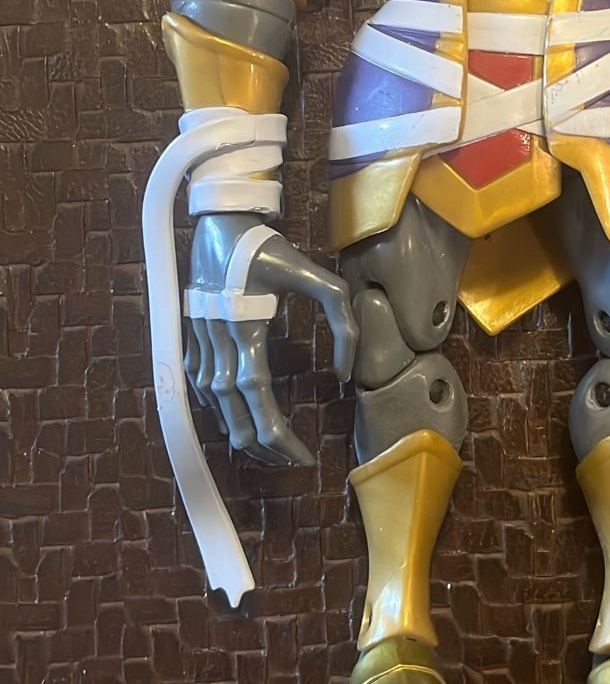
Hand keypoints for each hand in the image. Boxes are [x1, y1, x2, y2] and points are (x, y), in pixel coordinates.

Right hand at [183, 213, 357, 464]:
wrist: (219, 223)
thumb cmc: (268, 249)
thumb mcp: (316, 276)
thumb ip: (341, 321)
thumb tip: (346, 373)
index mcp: (246, 332)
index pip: (260, 400)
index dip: (279, 435)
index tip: (300, 456)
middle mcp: (218, 344)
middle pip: (235, 413)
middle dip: (262, 445)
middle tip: (288, 460)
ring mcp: (199, 342)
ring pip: (214, 405)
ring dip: (239, 431)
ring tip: (267, 448)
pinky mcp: (189, 336)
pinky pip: (197, 385)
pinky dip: (216, 409)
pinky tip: (234, 419)